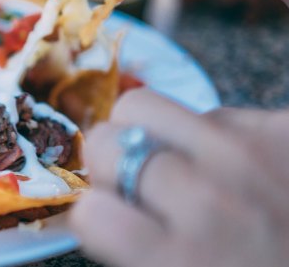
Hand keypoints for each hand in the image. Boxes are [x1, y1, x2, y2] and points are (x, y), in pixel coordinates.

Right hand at [70, 88, 288, 266]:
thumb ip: (142, 252)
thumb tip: (101, 212)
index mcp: (182, 260)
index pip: (90, 211)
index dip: (98, 217)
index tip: (118, 223)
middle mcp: (212, 200)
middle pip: (106, 141)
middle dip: (114, 162)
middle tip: (143, 185)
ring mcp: (252, 153)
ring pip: (147, 107)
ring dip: (156, 136)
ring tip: (190, 166)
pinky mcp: (287, 126)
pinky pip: (218, 113)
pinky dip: (220, 137)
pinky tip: (252, 170)